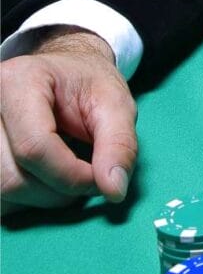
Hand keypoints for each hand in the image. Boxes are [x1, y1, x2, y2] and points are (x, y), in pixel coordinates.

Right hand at [1, 28, 137, 215]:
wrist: (67, 76)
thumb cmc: (90, 86)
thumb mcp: (117, 106)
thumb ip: (120, 145)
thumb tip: (114, 190)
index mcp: (17, 83)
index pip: (34, 148)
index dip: (73, 176)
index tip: (102, 177)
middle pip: (13, 177)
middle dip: (60, 190)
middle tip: (89, 174)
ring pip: (3, 191)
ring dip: (43, 197)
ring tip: (68, 173)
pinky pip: (0, 196)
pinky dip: (26, 198)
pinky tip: (46, 178)